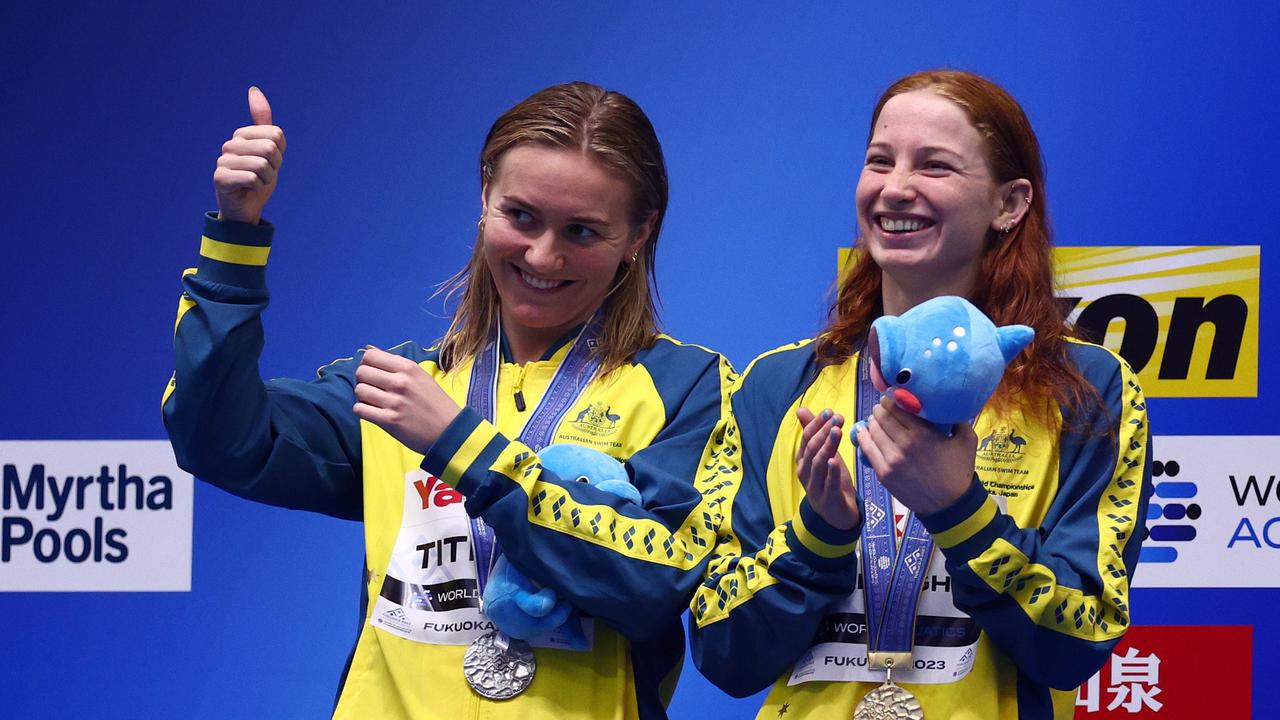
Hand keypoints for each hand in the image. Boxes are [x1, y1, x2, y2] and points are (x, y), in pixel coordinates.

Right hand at [214, 86, 285, 223]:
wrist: (245, 210)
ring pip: (262, 164)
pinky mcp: (220, 178)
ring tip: (257, 183)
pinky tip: (249, 190)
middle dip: (275, 166)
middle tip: (265, 176)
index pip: (276, 135)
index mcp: (242, 135)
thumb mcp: (268, 150)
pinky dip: (258, 188)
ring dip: (267, 179)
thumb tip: (253, 89)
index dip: (280, 153)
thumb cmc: (258, 180)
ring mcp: (223, 160)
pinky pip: (252, 178)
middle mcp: (230, 144)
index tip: (271, 163)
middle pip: (270, 148)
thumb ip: (264, 123)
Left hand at [353, 347, 462, 453]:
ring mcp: (395, 401)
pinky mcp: (390, 420)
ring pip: (359, 390)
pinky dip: (363, 411)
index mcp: (408, 367)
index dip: (367, 364)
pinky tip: (373, 412)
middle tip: (373, 389)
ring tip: (374, 402)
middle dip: (363, 380)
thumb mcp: (420, 376)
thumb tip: (368, 349)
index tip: (374, 373)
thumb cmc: (434, 402)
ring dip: (363, 397)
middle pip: (361, 372)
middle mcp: (401, 382)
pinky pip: (360, 410)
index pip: (370, 356)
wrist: (449, 430)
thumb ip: (395, 364)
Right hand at [795, 407, 860, 529]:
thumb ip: (813, 434)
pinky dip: (831, 472)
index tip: (829, 411)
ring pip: (819, 463)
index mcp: (803, 460)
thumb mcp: (823, 454)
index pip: (806, 438)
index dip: (816, 424)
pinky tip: (835, 460)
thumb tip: (800, 410)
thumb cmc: (829, 480)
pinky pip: (828, 483)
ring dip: (827, 446)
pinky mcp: (828, 499)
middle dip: (824, 431)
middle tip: (837, 418)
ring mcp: (815, 486)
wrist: (835, 515)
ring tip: (837, 431)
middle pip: (812, 449)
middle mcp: (805, 472)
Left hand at [853, 396, 976, 514]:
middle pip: (883, 416)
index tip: (893, 395)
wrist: (949, 505)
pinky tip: (865, 431)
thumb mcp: (967, 440)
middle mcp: (904, 444)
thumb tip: (949, 404)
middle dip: (881, 408)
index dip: (892, 398)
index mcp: (923, 433)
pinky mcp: (883, 472)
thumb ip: (958, 419)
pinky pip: (867, 448)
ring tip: (876, 418)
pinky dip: (864, 436)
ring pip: (873, 430)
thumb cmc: (959, 471)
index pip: (898, 406)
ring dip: (873, 421)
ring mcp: (891, 459)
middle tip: (883, 406)